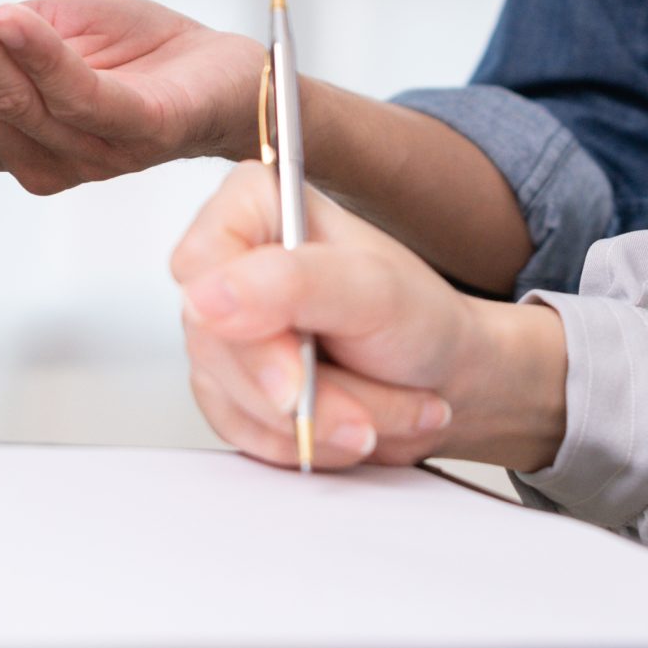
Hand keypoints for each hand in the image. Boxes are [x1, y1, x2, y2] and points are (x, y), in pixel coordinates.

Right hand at [167, 163, 570, 471]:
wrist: (446, 379)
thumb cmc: (419, 320)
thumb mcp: (375, 290)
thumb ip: (293, 284)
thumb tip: (207, 296)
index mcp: (257, 205)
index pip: (200, 260)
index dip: (240, 321)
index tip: (296, 374)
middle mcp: (231, 264)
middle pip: (214, 341)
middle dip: (303, 392)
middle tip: (366, 411)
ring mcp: (226, 330)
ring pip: (231, 395)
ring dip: (316, 422)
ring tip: (379, 408)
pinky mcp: (230, 386)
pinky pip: (241, 431)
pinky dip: (304, 442)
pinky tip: (349, 425)